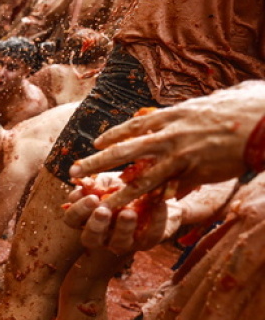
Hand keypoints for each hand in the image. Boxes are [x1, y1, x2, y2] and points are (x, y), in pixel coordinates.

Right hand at [63, 178, 180, 253]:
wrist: (158, 194)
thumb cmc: (126, 187)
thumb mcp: (110, 181)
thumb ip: (97, 183)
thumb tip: (83, 182)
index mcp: (87, 219)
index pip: (72, 220)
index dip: (78, 211)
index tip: (91, 198)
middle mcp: (102, 236)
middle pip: (90, 238)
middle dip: (96, 225)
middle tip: (103, 211)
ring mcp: (125, 242)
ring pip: (119, 243)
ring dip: (123, 227)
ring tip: (128, 212)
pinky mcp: (148, 241)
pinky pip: (151, 235)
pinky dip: (156, 220)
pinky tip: (158, 203)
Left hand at [69, 81, 264, 207]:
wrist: (264, 121)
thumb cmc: (243, 109)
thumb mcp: (207, 106)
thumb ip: (186, 117)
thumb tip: (174, 118)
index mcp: (172, 115)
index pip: (133, 126)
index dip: (113, 136)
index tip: (96, 143)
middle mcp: (169, 134)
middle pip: (123, 150)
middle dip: (96, 162)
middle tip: (73, 172)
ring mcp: (179, 154)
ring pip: (140, 177)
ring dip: (116, 193)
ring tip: (98, 204)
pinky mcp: (193, 172)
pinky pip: (168, 189)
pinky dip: (153, 201)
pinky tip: (138, 213)